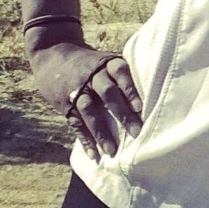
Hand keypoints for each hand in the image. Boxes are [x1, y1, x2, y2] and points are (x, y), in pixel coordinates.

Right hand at [28, 40, 143, 160]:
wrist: (51, 53)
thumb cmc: (90, 62)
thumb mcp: (106, 59)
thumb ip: (124, 74)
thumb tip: (157, 91)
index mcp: (106, 63)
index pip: (120, 72)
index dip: (130, 88)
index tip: (140, 106)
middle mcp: (92, 76)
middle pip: (107, 94)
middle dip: (122, 113)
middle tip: (136, 131)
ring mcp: (77, 90)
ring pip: (89, 111)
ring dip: (101, 132)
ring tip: (112, 150)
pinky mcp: (65, 104)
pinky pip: (75, 123)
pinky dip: (85, 139)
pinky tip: (94, 154)